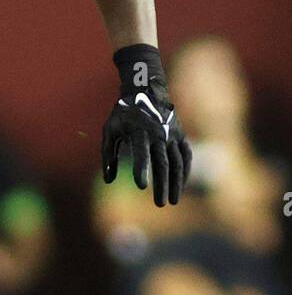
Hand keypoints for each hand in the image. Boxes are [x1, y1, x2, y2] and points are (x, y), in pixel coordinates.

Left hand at [101, 81, 192, 206]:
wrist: (145, 90)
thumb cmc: (123, 114)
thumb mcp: (110, 130)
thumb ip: (108, 155)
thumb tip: (108, 180)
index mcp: (139, 130)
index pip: (141, 153)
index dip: (141, 169)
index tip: (141, 186)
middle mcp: (158, 132)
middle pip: (163, 162)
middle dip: (162, 184)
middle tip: (160, 204)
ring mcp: (171, 133)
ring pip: (177, 161)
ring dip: (176, 182)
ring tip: (172, 201)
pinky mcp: (179, 134)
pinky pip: (186, 155)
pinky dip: (185, 171)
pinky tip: (181, 186)